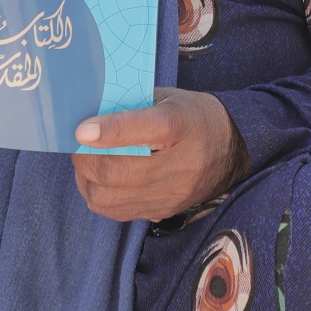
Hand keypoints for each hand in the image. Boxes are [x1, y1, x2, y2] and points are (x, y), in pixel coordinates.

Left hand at [71, 88, 247, 222]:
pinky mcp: (163, 211)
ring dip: (87, 180)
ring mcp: (171, 193)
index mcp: (181, 124)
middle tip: (77, 145)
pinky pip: (117, 212)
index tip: (80, 129)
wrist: (233, 149)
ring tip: (86, 163)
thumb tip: (89, 114)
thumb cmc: (194, 116)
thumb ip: (132, 104)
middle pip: (117, 171)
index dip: (107, 131)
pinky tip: (99, 181)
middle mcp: (179, 164)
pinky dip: (99, 196)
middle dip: (85, 159)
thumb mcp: (169, 98)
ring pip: (110, 198)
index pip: (143, 129)